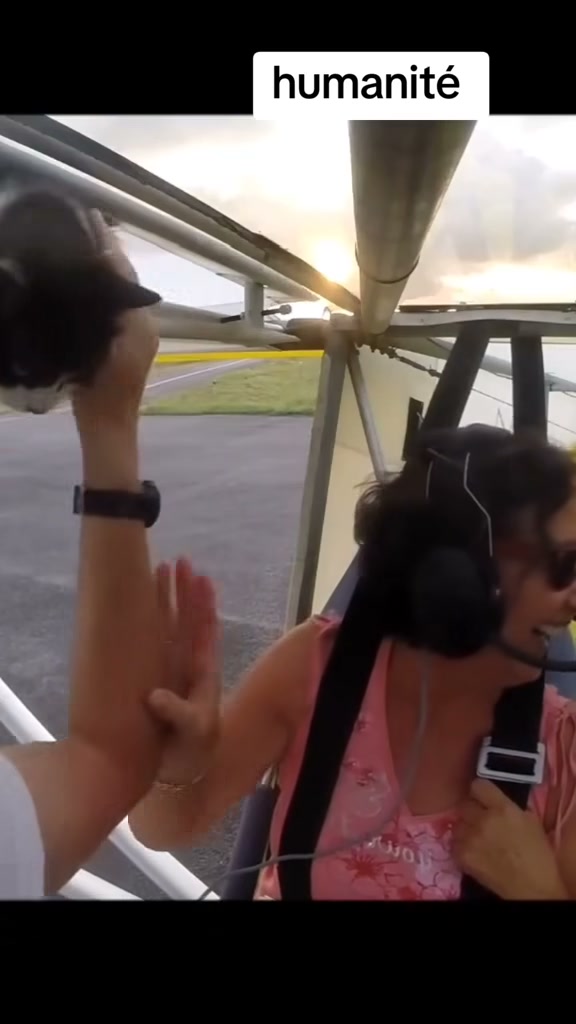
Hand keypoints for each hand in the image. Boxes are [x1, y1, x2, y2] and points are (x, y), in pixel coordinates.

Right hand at [71, 214, 158, 439]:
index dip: (107, 246)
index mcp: (139, 320)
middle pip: (125, 278)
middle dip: (106, 254)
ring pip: (122, 292)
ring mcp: (140, 333)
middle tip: (80, 229)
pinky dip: (105, 292)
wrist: (109, 425)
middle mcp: (145, 321)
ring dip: (104, 272)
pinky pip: (120, 307)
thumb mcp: (96, 346)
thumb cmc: (102, 390)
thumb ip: (106, 307)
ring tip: (80, 249)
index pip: (124, 272)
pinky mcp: (132, 344)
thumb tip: (103, 264)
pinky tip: (86, 286)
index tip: (89, 221)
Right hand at [148, 558, 220, 785]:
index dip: (203, 603)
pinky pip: (156, 644)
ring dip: (167, 600)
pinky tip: (140, 606)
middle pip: (188, 619)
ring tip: (159, 570)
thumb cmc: (191, 754)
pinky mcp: (156, 679)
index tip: (200, 576)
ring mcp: (173, 671)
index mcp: (205, 673)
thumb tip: (156, 695)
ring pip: (171, 627)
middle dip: (184, 591)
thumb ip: (179, 714)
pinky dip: (151, 622)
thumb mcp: (192, 735)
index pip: (205, 630)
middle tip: (178, 559)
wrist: (181, 776)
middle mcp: (191, 666)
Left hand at [452, 779, 568, 899]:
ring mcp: (470, 837)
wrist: (532, 888)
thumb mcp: (531, 821)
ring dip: (465, 829)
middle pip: (465, 804)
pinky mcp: (461, 855)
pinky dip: (462, 847)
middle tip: (480, 821)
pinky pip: (454, 844)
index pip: (478, 785)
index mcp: (502, 808)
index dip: (480, 792)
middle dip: (472, 811)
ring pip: (457, 824)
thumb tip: (496, 800)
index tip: (483, 798)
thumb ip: (510, 806)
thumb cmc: (538, 855)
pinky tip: (474, 853)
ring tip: (477, 839)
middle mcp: (483, 819)